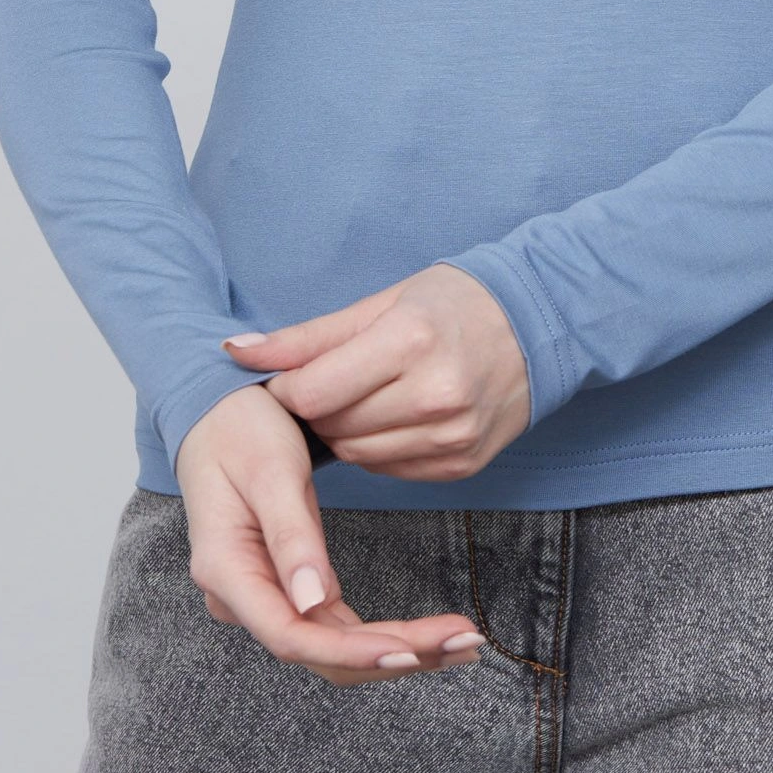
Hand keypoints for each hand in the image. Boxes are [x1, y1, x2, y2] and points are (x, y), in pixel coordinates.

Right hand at [174, 383, 486, 683]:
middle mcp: (241, 597)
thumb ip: (291, 535)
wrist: (217, 407)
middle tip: (464, 648)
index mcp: (227, 571)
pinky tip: (425, 636)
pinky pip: (334, 624)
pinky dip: (382, 633)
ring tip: (461, 646)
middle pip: (321, 652)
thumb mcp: (270, 469)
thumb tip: (313, 604)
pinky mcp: (288, 584)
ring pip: (333, 646)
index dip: (352, 651)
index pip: (292, 635)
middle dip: (393, 656)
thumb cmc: (239, 428)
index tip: (410, 652)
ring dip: (397, 650)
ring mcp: (265, 594)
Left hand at [220, 263, 532, 479]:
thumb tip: (236, 352)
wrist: (537, 323)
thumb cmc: (454, 303)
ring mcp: (454, 435)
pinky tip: (393, 416)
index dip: (289, 389)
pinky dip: (379, 448)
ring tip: (362, 397)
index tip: (291, 378)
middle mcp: (435, 393)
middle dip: (318, 409)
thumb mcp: (382, 302)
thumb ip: (307, 337)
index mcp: (410, 340)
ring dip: (346, 431)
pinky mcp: (463, 464)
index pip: (315, 392)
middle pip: (335, 427)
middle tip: (328, 384)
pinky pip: (391, 470)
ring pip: (358, 455)